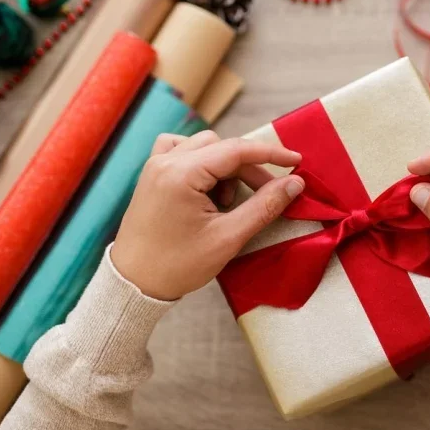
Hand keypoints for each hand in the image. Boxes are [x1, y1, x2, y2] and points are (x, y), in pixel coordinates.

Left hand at [111, 131, 304, 300]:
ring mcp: (155, 165)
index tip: (296, 162)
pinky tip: (207, 186)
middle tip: (267, 196)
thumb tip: (295, 183)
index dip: (271, 154)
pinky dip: (202, 162)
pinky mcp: (152, 174)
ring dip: (226, 167)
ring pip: (204, 146)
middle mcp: (165, 161)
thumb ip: (264, 206)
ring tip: (227, 202)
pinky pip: (182, 151)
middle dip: (249, 169)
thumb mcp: (228, 238)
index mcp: (181, 174)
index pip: (236, 150)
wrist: (133, 283)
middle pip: (222, 147)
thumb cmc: (178, 265)